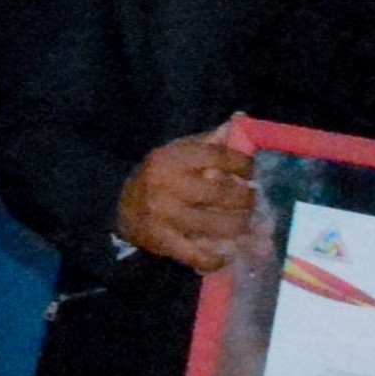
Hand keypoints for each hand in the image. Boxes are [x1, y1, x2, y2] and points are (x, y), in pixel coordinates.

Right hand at [114, 130, 257, 274]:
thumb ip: (211, 140)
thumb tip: (241, 118)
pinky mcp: (163, 241)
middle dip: (246, 200)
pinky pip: (199, 254)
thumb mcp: (179, 151)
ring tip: (249, 226)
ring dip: (241, 228)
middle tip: (252, 201)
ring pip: (218, 225)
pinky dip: (218, 258)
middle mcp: (169, 185)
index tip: (252, 172)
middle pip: (223, 194)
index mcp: (173, 157)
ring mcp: (166, 215)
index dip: (243, 165)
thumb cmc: (160, 175)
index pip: (219, 157)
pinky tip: (228, 254)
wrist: (121, 207)